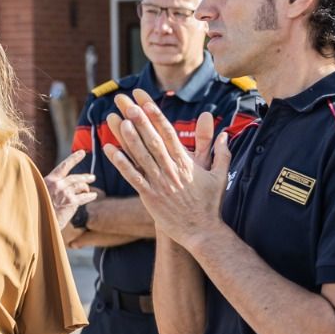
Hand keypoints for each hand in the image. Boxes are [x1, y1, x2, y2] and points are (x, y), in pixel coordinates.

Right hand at [44, 150, 95, 232]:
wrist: (37, 221)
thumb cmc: (37, 208)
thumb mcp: (39, 192)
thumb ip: (50, 186)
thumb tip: (60, 183)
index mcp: (49, 180)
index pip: (64, 166)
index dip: (74, 159)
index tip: (82, 152)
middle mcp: (58, 184)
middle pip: (75, 177)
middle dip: (85, 177)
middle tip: (92, 177)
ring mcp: (65, 193)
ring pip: (80, 186)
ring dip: (86, 187)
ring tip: (89, 189)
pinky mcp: (71, 202)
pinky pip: (84, 197)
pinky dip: (89, 196)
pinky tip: (93, 196)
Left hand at [103, 90, 228, 248]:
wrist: (202, 231)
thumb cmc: (210, 204)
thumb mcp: (220, 175)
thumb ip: (221, 153)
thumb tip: (224, 134)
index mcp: (186, 162)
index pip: (169, 134)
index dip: (156, 116)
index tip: (145, 101)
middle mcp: (171, 170)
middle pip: (152, 140)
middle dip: (139, 120)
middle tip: (127, 103)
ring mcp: (159, 183)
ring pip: (141, 156)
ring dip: (127, 137)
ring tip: (116, 119)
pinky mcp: (150, 197)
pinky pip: (133, 177)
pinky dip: (121, 163)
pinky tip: (110, 150)